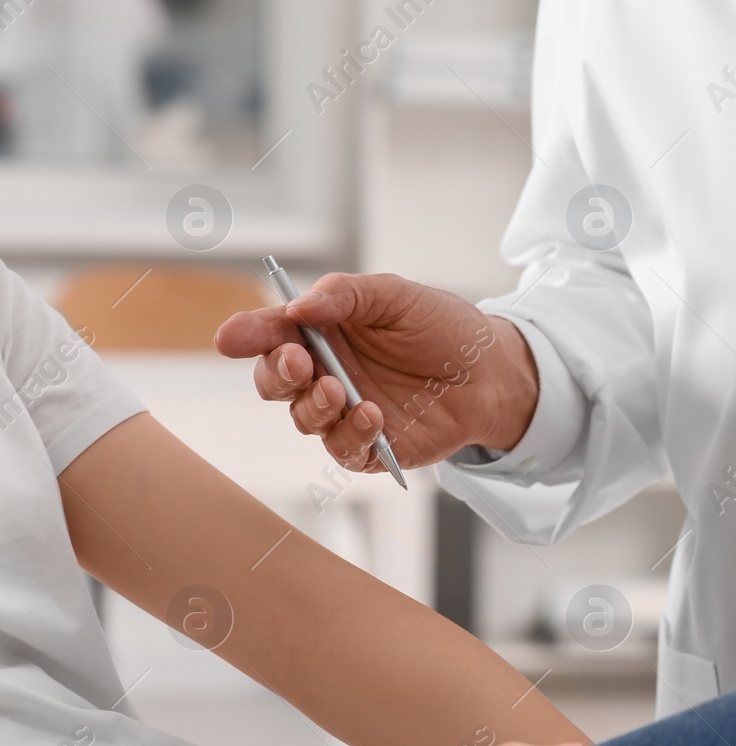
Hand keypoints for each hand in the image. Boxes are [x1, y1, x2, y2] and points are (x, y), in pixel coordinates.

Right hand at [215, 273, 538, 471]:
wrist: (493, 371)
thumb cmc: (443, 328)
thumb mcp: (397, 296)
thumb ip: (347, 295)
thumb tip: (299, 307)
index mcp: (323, 332)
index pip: (272, 333)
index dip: (247, 335)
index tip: (231, 338)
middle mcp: (326, 372)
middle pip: (274, 381)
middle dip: (276, 372)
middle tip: (297, 361)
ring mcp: (345, 412)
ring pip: (304, 418)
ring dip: (314, 405)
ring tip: (340, 390)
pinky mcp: (371, 446)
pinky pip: (344, 449)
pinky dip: (351, 434)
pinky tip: (372, 415)